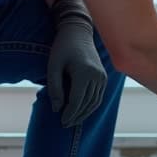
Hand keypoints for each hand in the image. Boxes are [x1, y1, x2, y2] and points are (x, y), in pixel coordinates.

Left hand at [47, 0, 106, 126]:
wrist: (78, 32)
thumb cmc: (62, 48)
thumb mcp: (53, 66)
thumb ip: (54, 88)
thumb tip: (56, 109)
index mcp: (84, 73)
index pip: (77, 100)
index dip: (69, 113)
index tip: (61, 122)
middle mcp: (96, 76)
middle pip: (87, 103)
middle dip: (76, 116)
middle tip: (65, 125)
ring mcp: (102, 76)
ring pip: (95, 102)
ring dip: (84, 113)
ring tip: (72, 120)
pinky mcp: (103, 76)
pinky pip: (98, 96)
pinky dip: (91, 105)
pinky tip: (81, 110)